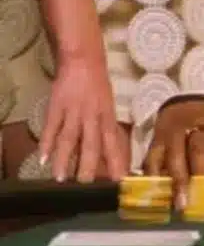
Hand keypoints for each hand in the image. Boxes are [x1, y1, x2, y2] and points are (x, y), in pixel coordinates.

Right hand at [39, 52, 127, 183]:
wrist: (84, 59)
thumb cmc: (98, 84)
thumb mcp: (108, 105)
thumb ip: (105, 127)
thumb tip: (107, 152)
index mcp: (107, 115)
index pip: (112, 142)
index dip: (115, 161)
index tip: (118, 180)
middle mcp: (92, 115)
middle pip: (92, 143)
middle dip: (89, 166)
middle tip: (86, 186)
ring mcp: (73, 111)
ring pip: (70, 138)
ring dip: (65, 159)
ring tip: (60, 178)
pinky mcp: (57, 106)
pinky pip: (52, 127)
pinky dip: (47, 142)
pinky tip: (43, 158)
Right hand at [144, 100, 203, 208]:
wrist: (187, 102)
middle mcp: (198, 125)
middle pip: (200, 149)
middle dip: (203, 176)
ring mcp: (174, 131)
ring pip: (175, 155)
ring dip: (178, 181)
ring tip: (182, 204)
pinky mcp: (156, 140)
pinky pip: (153, 161)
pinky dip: (156, 180)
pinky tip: (160, 196)